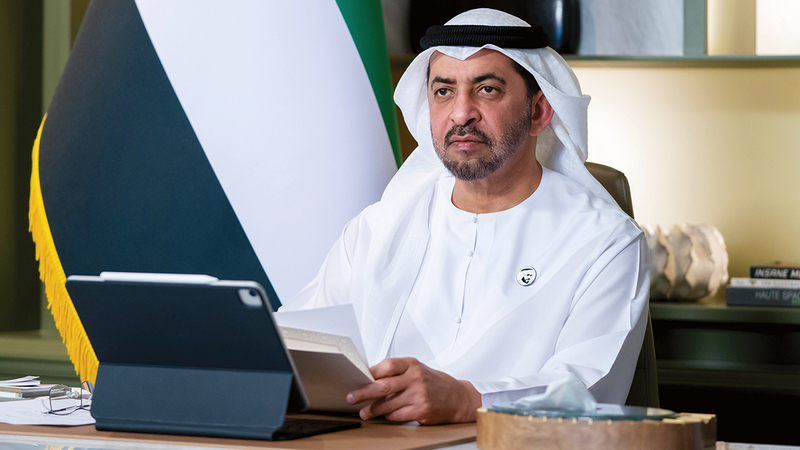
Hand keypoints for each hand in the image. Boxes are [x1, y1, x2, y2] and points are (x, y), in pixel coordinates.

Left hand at [346, 357, 480, 423]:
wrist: (456, 397)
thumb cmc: (431, 382)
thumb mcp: (415, 369)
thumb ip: (395, 371)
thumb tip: (368, 377)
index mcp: (412, 365)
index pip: (387, 366)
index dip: (369, 373)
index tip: (357, 378)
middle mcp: (415, 378)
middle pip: (383, 386)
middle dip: (363, 393)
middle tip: (351, 397)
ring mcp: (418, 395)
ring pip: (387, 404)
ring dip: (372, 409)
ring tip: (365, 412)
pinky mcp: (420, 411)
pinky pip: (396, 415)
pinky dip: (388, 416)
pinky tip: (386, 414)